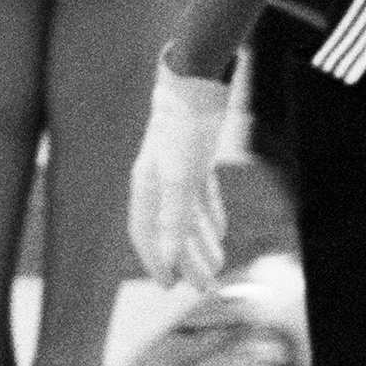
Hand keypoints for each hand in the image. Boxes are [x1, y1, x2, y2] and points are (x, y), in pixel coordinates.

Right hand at [128, 57, 233, 289]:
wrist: (199, 79)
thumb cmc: (185, 127)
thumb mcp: (181, 177)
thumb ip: (174, 219)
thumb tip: (168, 260)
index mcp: (145, 187)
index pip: (146, 234)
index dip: (157, 261)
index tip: (171, 286)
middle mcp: (157, 180)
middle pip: (170, 229)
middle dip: (187, 258)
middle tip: (204, 285)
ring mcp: (177, 167)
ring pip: (188, 215)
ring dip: (201, 241)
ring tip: (216, 265)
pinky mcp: (196, 156)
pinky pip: (201, 195)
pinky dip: (210, 215)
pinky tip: (220, 230)